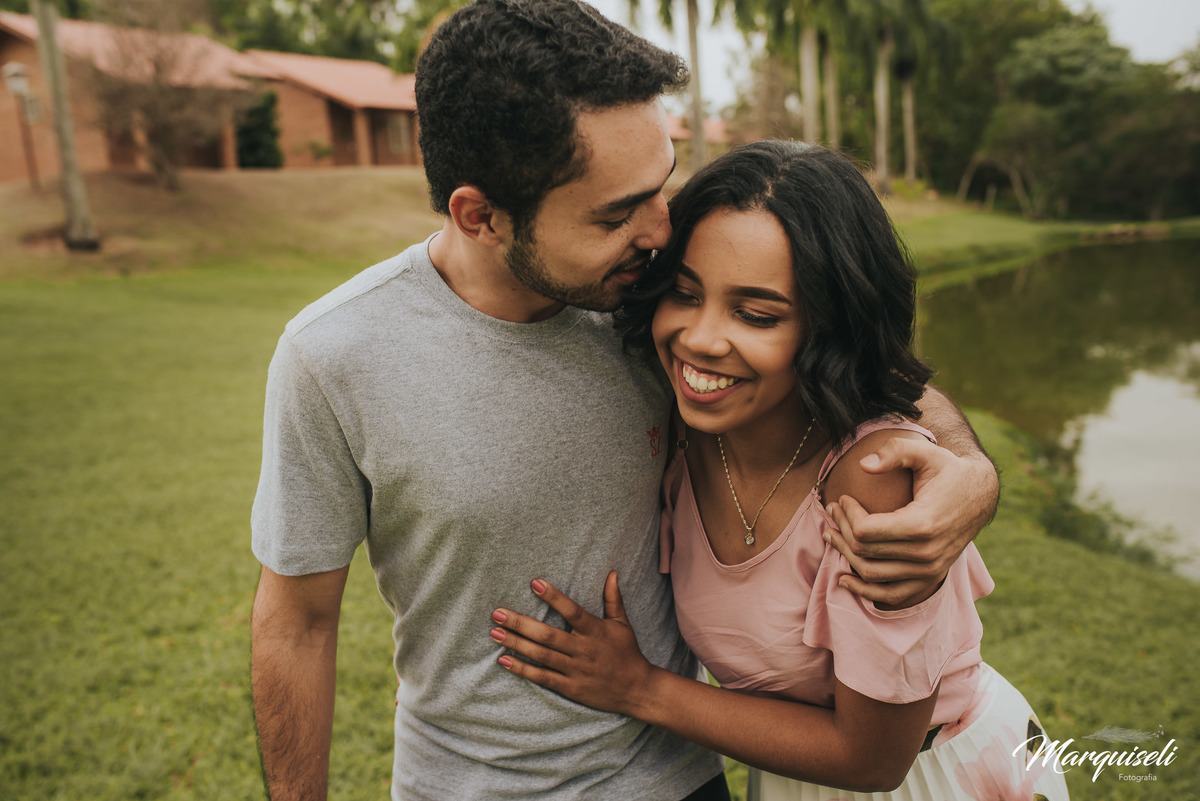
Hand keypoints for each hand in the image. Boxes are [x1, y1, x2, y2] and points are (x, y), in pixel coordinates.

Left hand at [489, 572, 654, 714]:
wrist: (637, 690)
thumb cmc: (627, 653)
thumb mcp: (622, 624)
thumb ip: (613, 599)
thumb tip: (612, 573)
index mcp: (595, 631)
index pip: (572, 611)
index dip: (553, 597)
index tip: (534, 582)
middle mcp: (583, 650)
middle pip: (548, 635)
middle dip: (521, 623)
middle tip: (497, 613)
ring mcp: (575, 670)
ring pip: (541, 656)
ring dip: (516, 644)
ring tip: (495, 633)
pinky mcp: (570, 688)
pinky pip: (543, 678)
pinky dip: (523, 669)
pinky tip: (504, 660)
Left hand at [824, 436, 996, 606]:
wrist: (979, 495)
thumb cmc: (948, 471)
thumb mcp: (926, 452)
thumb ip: (896, 451)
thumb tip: (863, 465)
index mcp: (923, 524)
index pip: (865, 530)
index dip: (847, 515)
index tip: (843, 498)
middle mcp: (926, 553)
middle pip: (865, 551)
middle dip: (841, 529)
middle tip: (832, 510)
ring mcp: (929, 571)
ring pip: (871, 573)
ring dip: (845, 555)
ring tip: (831, 534)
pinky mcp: (929, 579)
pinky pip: (890, 596)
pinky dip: (864, 591)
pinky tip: (843, 578)